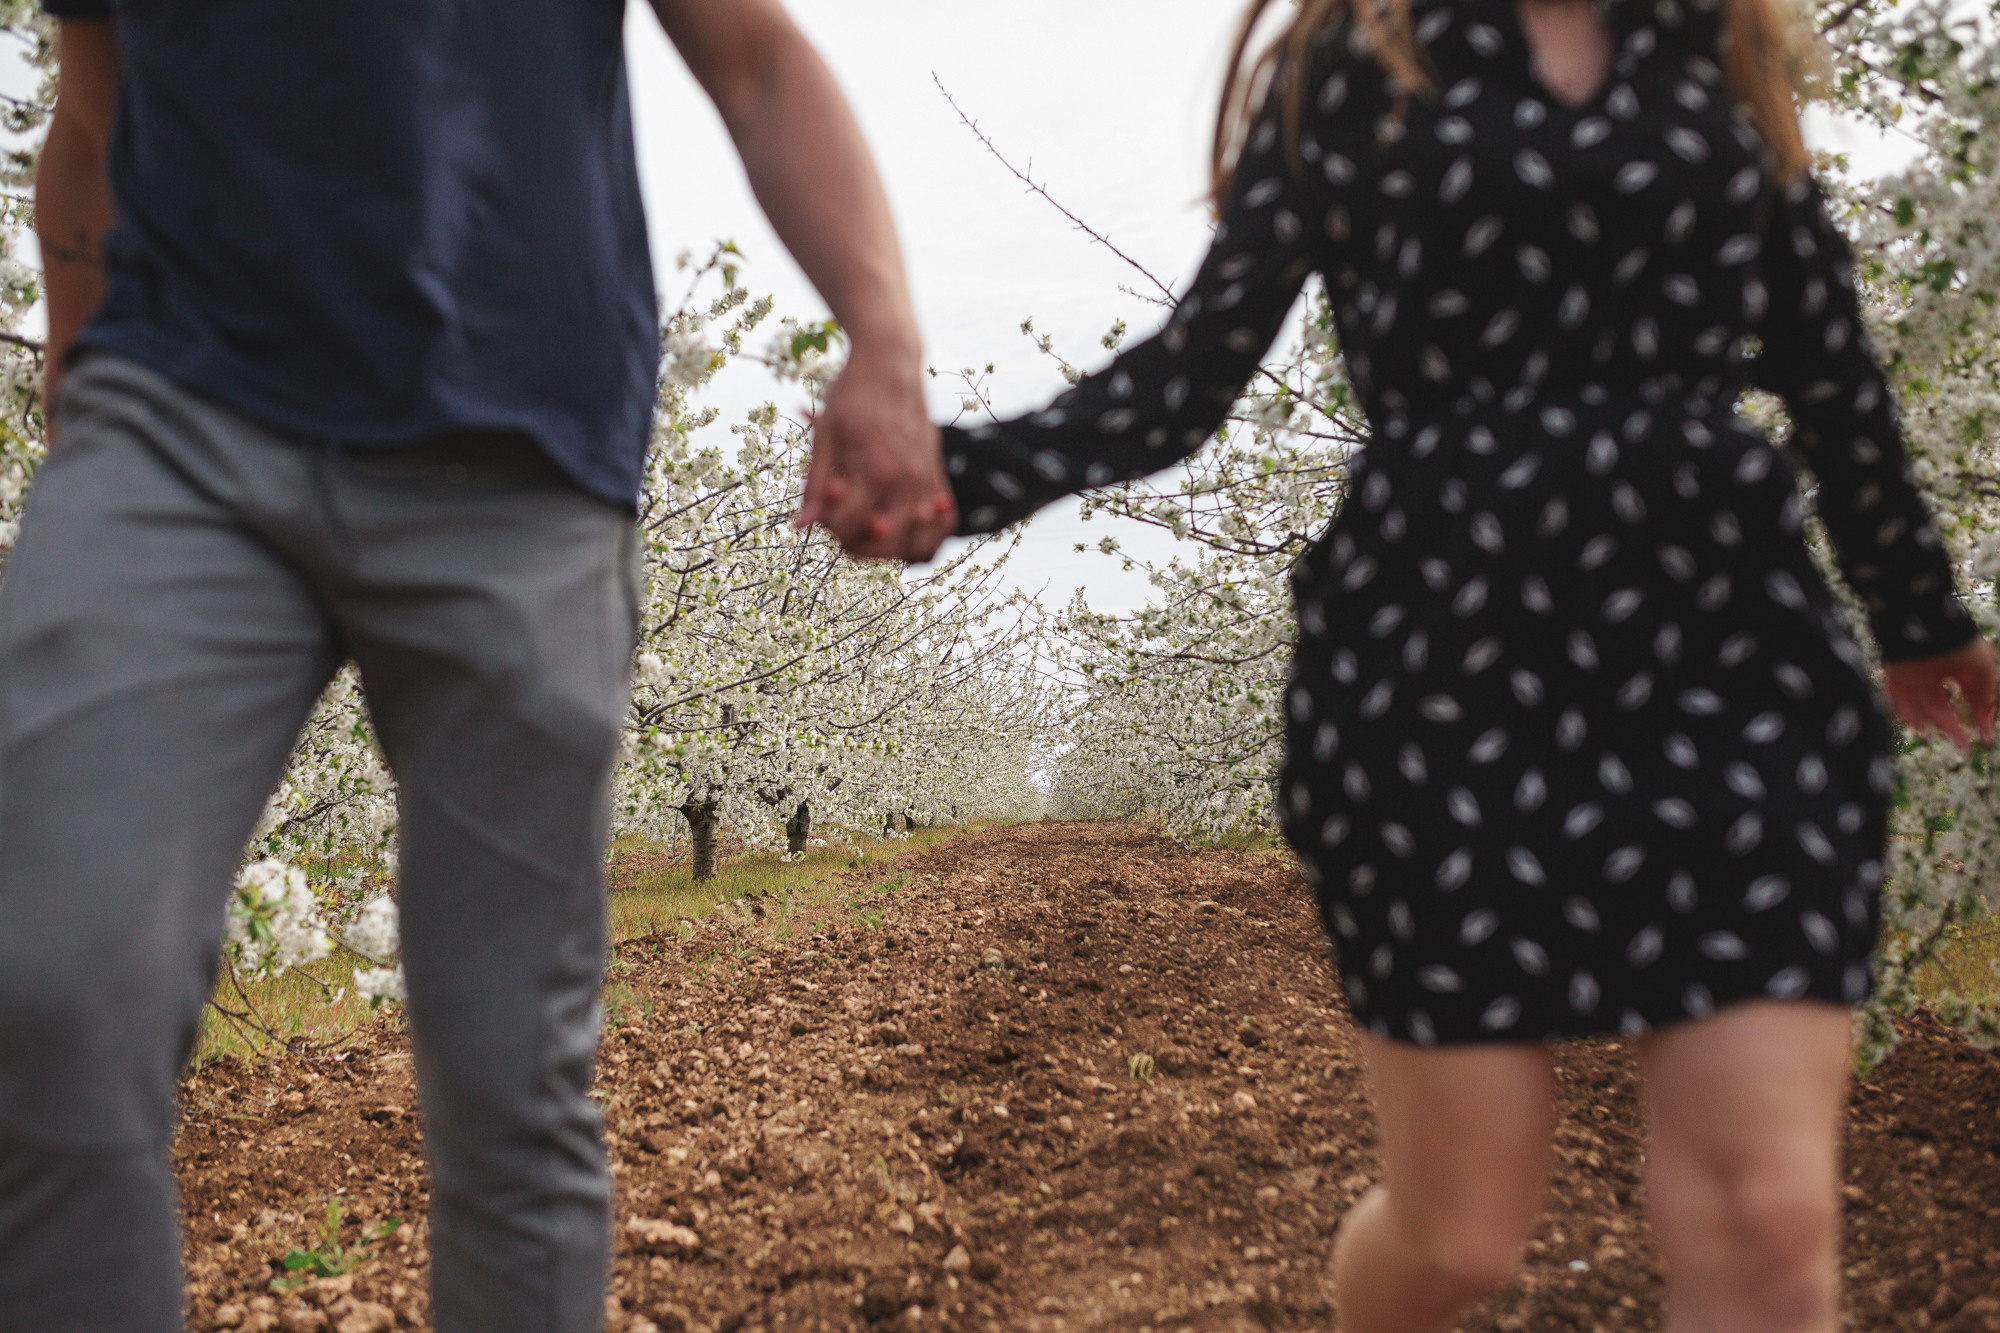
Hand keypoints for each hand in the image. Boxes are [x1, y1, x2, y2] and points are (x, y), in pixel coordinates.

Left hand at [796, 340, 955, 561]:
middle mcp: (908, 482)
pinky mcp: (938, 477)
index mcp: (876, 471)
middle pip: (883, 546)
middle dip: (854, 543)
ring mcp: (928, 481)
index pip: (847, 528)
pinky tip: (901, 524)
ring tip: (869, 529)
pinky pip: (942, 527)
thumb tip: (801, 526)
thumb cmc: (853, 394)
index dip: (825, 525)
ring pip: (918, 546)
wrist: (892, 362)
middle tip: (839, 520)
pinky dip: (924, 537)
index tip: (819, 504)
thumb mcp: (825, 436)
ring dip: (891, 549)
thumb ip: (815, 485)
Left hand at [1883, 637, 1999, 751]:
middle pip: (1941, 707)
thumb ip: (1984, 693)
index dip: (1979, 715)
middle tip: (1963, 745)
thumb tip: (1985, 721)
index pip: (1969, 696)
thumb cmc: (1957, 642)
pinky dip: (1904, 712)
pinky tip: (1916, 724)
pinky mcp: (1893, 674)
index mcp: (1957, 668)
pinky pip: (1895, 698)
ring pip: (1918, 706)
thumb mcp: (1982, 668)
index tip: (1986, 737)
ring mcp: (1913, 675)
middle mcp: (1935, 674)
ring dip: (1927, 722)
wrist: (1928, 621)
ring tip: (1936, 734)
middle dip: (1952, 726)